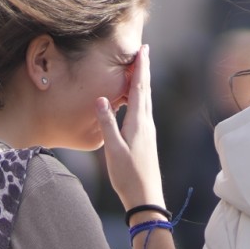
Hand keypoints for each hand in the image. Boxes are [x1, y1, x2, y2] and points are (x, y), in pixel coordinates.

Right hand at [95, 45, 164, 211]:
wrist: (146, 198)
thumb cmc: (128, 176)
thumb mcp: (113, 149)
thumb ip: (107, 123)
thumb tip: (101, 99)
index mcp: (138, 123)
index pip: (139, 89)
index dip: (140, 69)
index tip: (142, 51)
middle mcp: (146, 124)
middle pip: (145, 91)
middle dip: (144, 70)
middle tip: (143, 51)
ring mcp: (148, 132)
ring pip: (145, 100)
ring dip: (143, 83)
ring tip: (140, 69)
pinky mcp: (146, 139)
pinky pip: (143, 111)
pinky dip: (140, 98)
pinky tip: (137, 100)